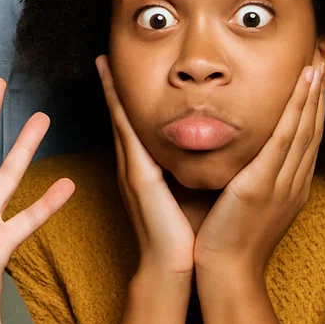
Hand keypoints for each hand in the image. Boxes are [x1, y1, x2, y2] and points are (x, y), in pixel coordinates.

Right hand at [97, 56, 194, 281]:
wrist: (175, 269)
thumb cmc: (188, 236)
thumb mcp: (194, 193)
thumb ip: (199, 171)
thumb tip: (221, 149)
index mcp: (148, 168)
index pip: (137, 124)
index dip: (129, 97)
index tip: (121, 71)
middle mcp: (135, 163)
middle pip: (123, 114)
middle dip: (112, 84)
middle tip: (104, 54)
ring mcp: (131, 167)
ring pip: (120, 117)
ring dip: (111, 87)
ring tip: (103, 59)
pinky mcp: (135, 173)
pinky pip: (124, 130)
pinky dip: (116, 106)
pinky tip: (113, 85)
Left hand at [194, 53, 324, 283]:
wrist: (220, 272)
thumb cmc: (220, 237)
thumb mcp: (238, 198)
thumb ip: (241, 172)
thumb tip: (231, 146)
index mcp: (286, 185)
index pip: (303, 136)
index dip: (311, 105)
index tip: (313, 75)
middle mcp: (292, 181)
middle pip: (311, 127)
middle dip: (318, 92)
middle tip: (324, 58)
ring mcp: (282, 183)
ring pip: (303, 128)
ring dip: (312, 93)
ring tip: (318, 62)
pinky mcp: (263, 185)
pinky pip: (285, 139)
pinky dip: (296, 110)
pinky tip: (303, 87)